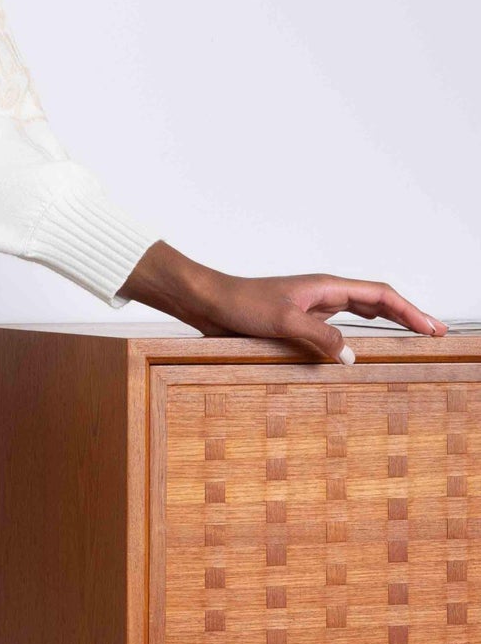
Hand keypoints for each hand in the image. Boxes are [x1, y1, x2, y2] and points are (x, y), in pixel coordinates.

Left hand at [122, 239, 448, 363]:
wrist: (209, 301)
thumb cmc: (241, 304)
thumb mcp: (282, 321)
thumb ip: (318, 337)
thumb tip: (352, 356)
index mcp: (326, 287)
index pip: (380, 295)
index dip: (410, 311)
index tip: (433, 328)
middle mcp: (323, 295)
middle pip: (376, 301)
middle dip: (406, 315)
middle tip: (434, 333)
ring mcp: (311, 307)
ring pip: (359, 312)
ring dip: (386, 322)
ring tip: (410, 336)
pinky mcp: (298, 321)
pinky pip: (337, 327)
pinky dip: (357, 333)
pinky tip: (359, 346)